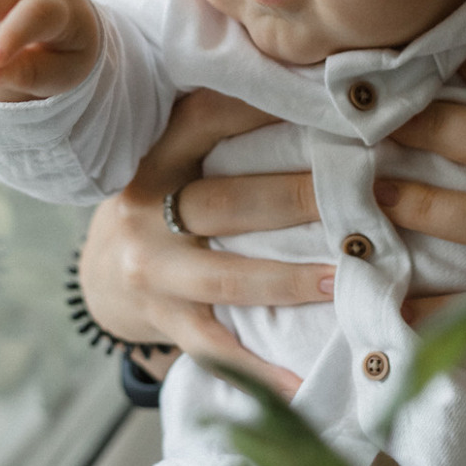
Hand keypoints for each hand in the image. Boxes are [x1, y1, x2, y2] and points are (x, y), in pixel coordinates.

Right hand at [77, 90, 332, 398]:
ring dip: (290, 279)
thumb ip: (219, 125)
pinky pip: (217, 348)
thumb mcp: (172, 155)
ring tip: (346, 277)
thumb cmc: (163, 202)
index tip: (325, 103)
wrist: (101, 275)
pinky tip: (304, 382)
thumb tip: (309, 83)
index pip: (205, 119)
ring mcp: (153, 272)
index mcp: (155, 157)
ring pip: (228, 277)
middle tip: (363, 192)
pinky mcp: (164, 322)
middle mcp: (145, 210)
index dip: (260, 107)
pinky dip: (261, 371)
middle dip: (297, 197)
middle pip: (228, 201)